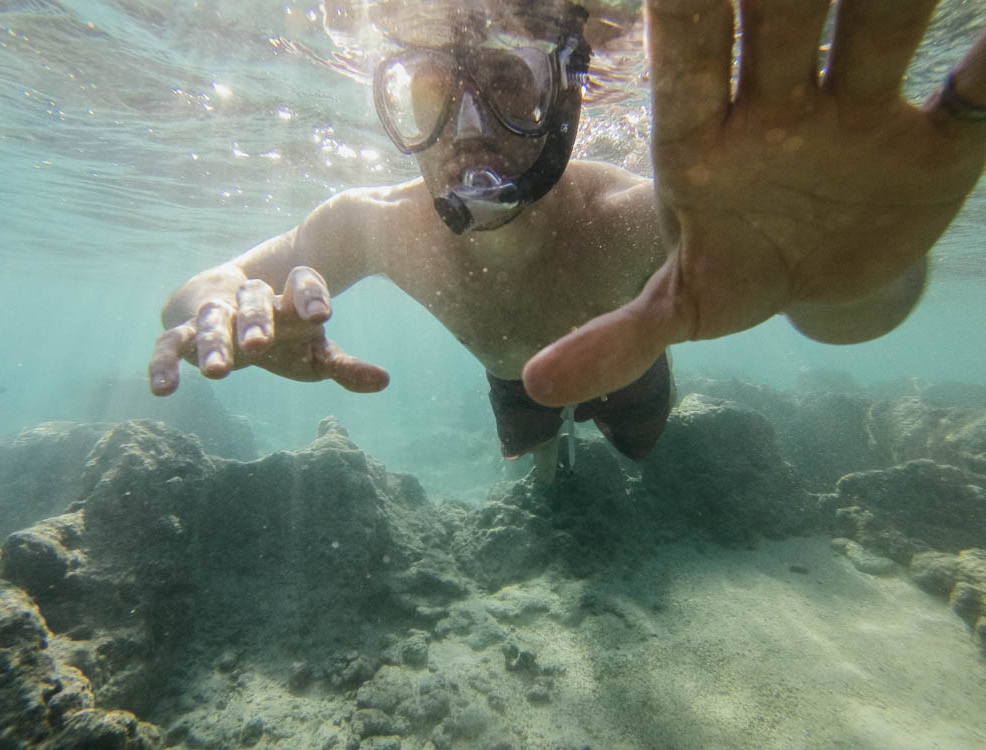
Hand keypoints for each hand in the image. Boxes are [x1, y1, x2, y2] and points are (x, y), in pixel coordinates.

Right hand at [148, 266, 388, 395]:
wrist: (226, 304)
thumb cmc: (283, 334)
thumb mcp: (314, 352)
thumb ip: (345, 366)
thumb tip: (384, 381)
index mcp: (288, 298)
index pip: (303, 281)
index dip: (310, 294)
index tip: (322, 314)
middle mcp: (251, 299)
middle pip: (254, 299)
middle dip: (257, 320)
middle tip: (261, 344)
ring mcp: (215, 313)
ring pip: (211, 321)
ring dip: (214, 343)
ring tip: (218, 372)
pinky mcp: (181, 330)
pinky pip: (168, 344)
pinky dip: (163, 364)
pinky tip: (163, 390)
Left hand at [523, 0, 985, 405]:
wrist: (828, 276)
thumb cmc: (743, 269)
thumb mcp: (684, 305)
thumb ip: (617, 339)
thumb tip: (535, 385)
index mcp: (706, 137)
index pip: (687, 66)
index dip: (681, 19)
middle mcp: (780, 104)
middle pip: (780, 22)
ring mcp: (860, 111)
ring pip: (877, 30)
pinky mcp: (939, 140)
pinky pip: (974, 97)